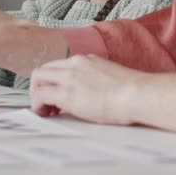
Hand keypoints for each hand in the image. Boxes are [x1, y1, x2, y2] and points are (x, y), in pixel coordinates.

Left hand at [30, 55, 145, 124]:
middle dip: (39, 86)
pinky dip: (37, 105)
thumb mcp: (109, 77)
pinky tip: (45, 114)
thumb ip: (93, 80)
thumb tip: (85, 94)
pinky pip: (40, 95)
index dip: (52, 81)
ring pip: (37, 78)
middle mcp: (74, 65)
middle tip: (45, 102)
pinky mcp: (66, 93)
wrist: (139, 95)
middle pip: (43, 70)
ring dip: (36, 94)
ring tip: (44, 110)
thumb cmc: (133, 92)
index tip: (54, 93)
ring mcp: (68, 77)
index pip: (58, 66)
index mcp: (85, 60)